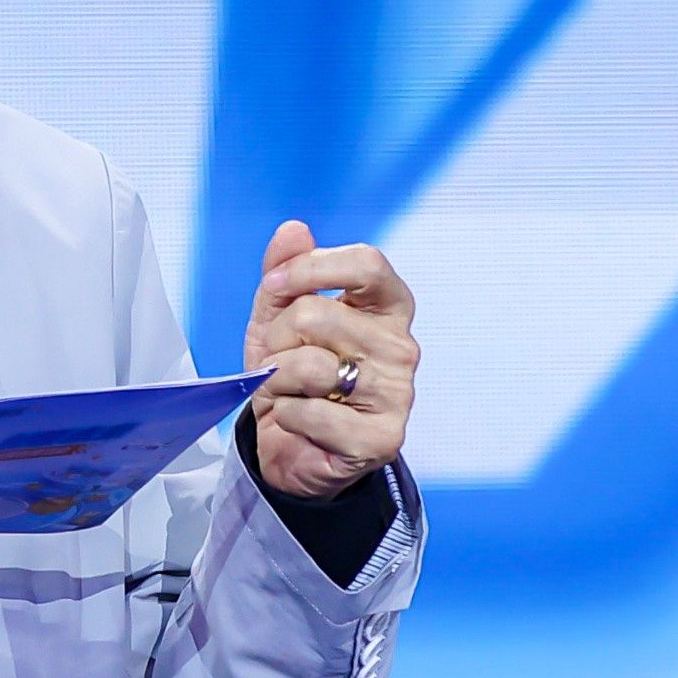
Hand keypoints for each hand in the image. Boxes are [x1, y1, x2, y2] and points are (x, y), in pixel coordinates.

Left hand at [242, 220, 417, 502]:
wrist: (292, 447)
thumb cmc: (292, 376)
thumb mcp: (277, 318)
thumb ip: (285, 272)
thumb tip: (294, 230)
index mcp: (387, 308)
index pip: (367, 263)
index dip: (312, 268)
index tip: (275, 287)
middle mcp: (401, 347)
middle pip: (318, 313)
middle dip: (276, 338)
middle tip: (276, 361)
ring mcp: (397, 393)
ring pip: (309, 364)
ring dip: (276, 381)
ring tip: (286, 392)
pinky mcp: (383, 438)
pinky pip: (309, 412)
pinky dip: (287, 416)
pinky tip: (298, 422)